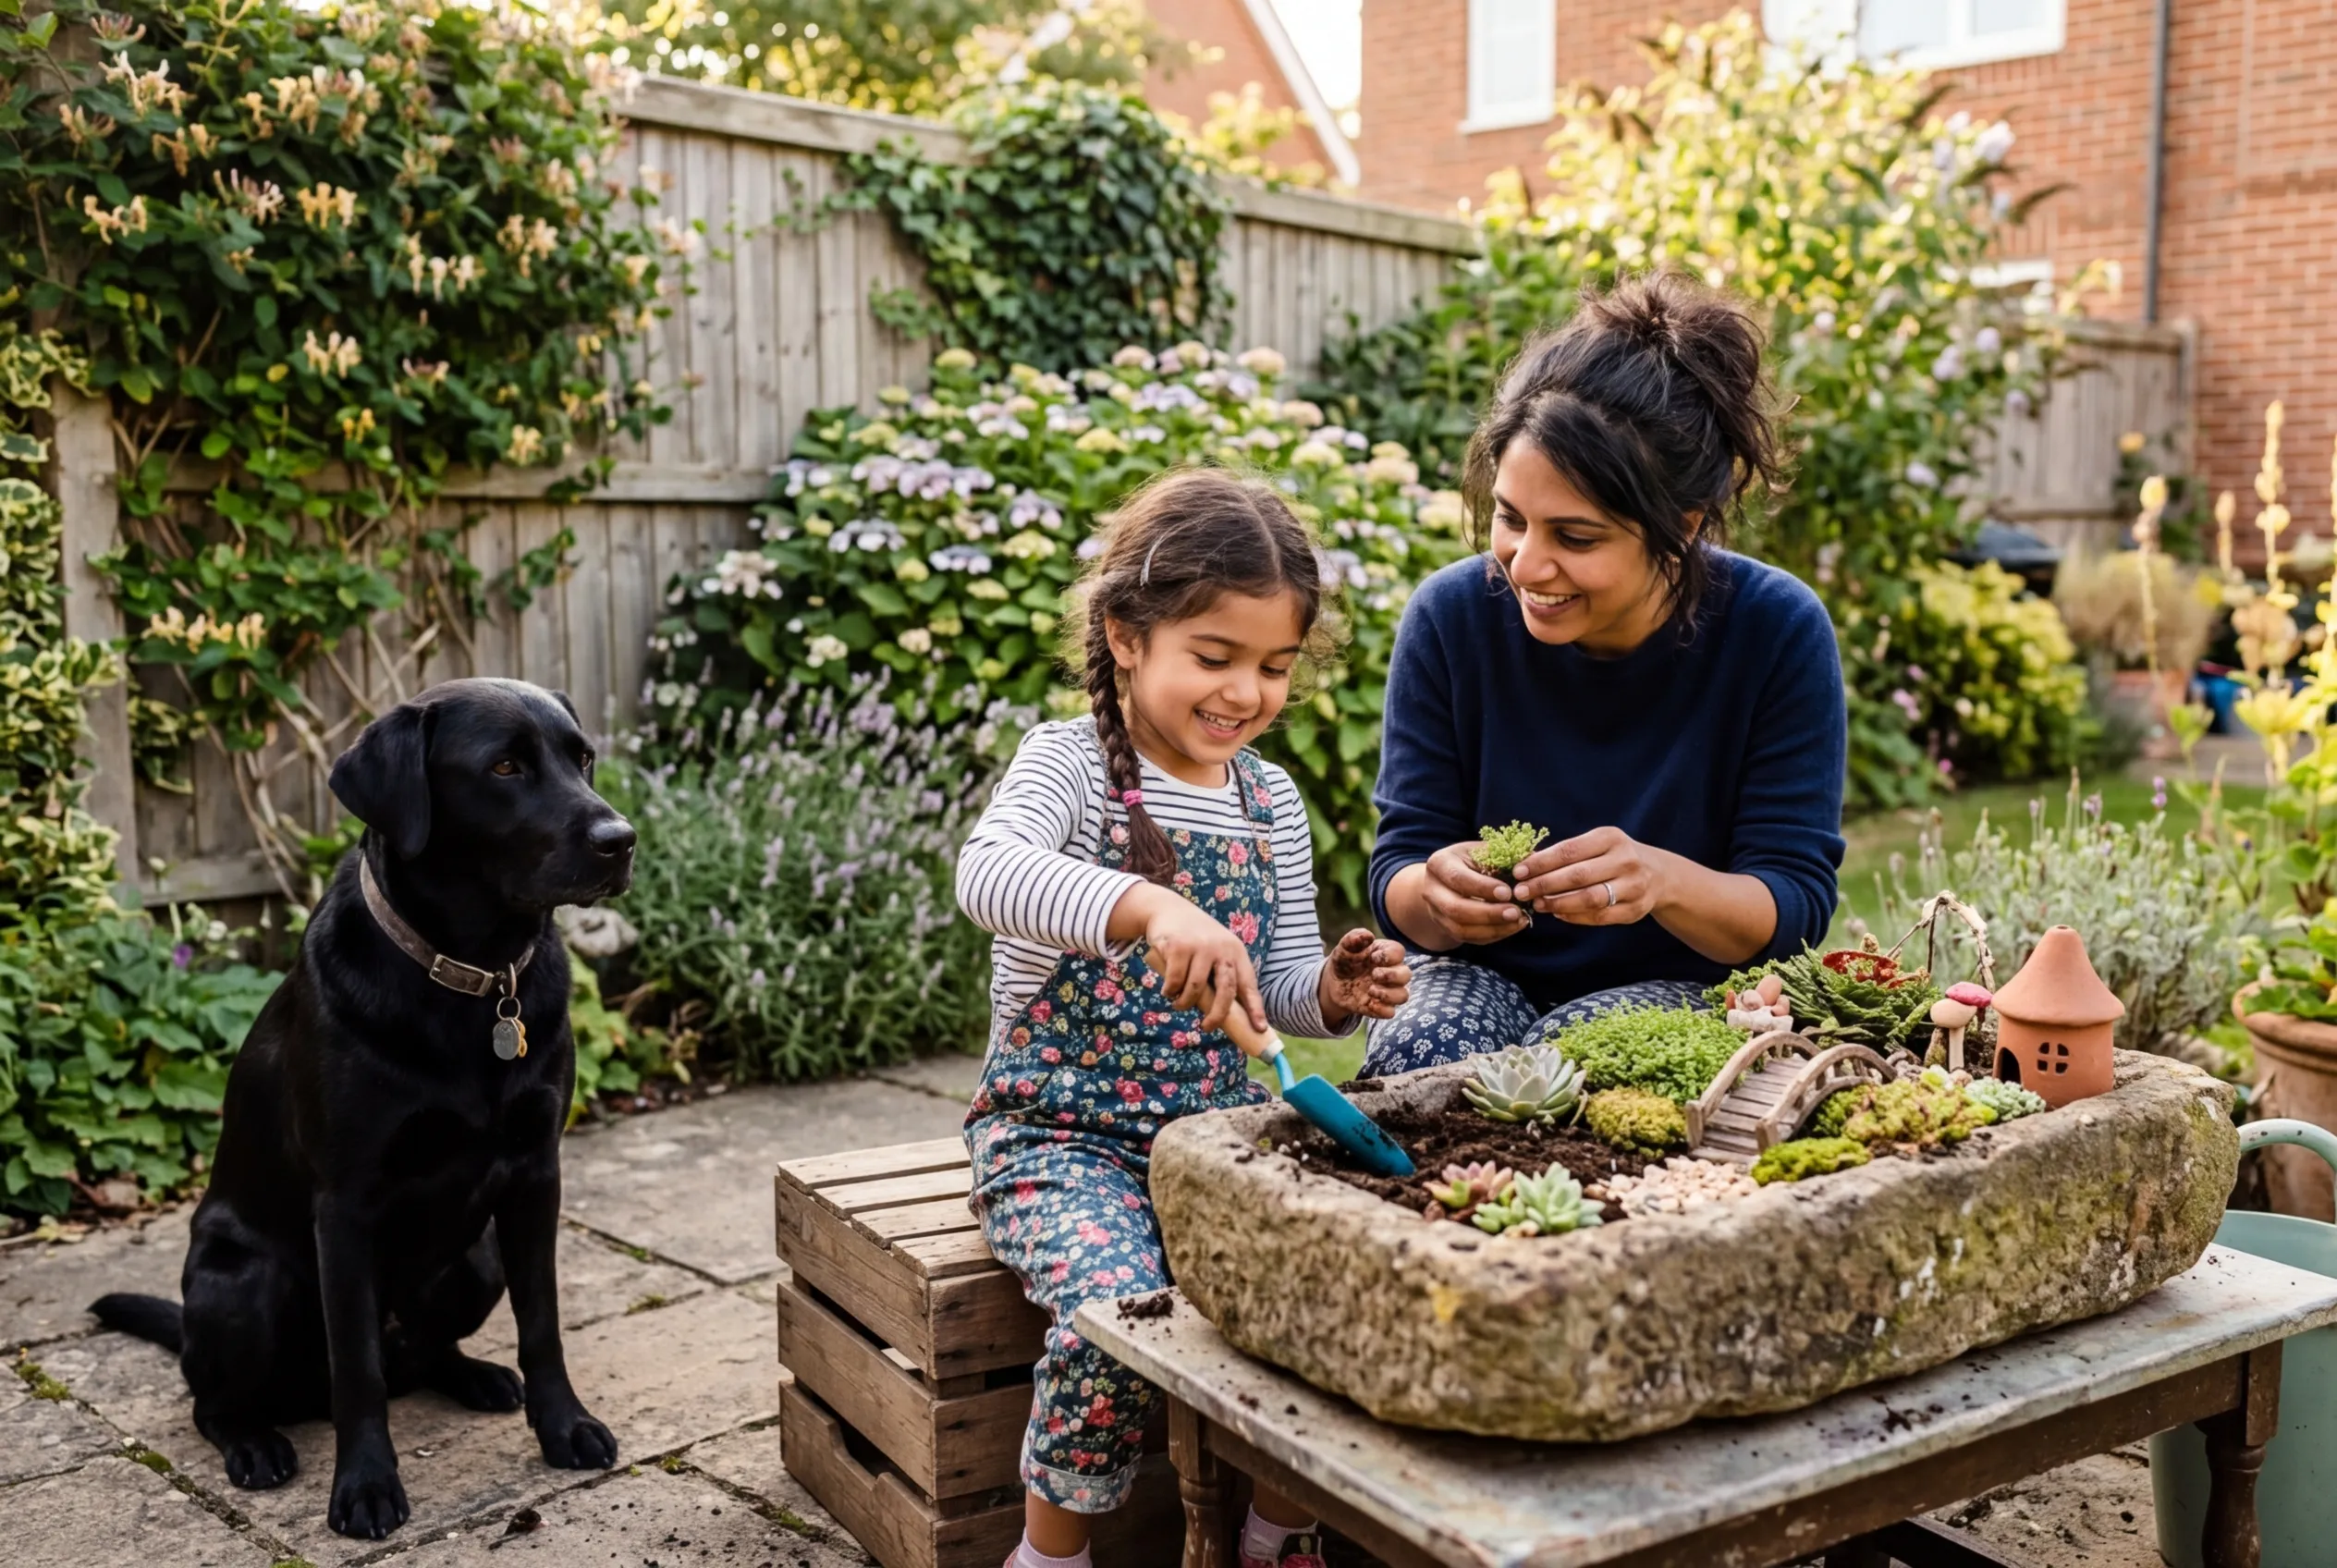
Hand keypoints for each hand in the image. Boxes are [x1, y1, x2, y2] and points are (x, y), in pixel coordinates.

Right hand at [1136, 887, 1265, 1032]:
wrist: (1167, 908)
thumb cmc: (1194, 938)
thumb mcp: (1215, 949)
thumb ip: (1221, 973)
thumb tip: (1226, 1014)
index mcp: (1235, 951)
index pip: (1248, 983)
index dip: (1255, 1008)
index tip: (1259, 1028)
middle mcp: (1221, 948)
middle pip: (1225, 990)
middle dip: (1218, 1015)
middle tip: (1208, 1027)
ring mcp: (1199, 947)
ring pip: (1196, 989)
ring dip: (1185, 1003)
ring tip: (1179, 1004)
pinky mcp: (1178, 947)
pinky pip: (1175, 981)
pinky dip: (1170, 992)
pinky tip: (1168, 991)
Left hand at [1318, 929, 1411, 1029]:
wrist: (1333, 982)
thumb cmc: (1344, 961)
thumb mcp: (1344, 947)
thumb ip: (1354, 938)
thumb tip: (1368, 936)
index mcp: (1385, 954)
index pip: (1399, 952)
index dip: (1389, 955)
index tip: (1372, 958)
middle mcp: (1391, 973)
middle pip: (1406, 975)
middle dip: (1392, 976)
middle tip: (1373, 975)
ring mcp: (1387, 991)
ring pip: (1403, 996)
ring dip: (1389, 994)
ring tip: (1370, 990)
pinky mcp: (1379, 1006)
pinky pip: (1390, 1012)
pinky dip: (1381, 1009)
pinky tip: (1368, 1003)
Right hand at [1420, 843, 1532, 944]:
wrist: (1449, 879)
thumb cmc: (1471, 860)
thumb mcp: (1482, 851)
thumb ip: (1503, 856)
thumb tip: (1533, 861)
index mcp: (1439, 864)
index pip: (1458, 879)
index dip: (1483, 888)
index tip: (1508, 892)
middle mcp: (1432, 890)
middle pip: (1456, 909)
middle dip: (1488, 913)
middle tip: (1516, 912)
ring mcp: (1436, 913)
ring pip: (1461, 929)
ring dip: (1493, 928)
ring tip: (1518, 920)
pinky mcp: (1447, 928)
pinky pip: (1469, 939)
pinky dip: (1493, 935)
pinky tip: (1512, 926)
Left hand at [1510, 827, 1667, 924]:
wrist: (1658, 874)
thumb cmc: (1614, 856)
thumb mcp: (1596, 844)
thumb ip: (1566, 854)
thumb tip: (1526, 864)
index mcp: (1610, 838)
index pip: (1569, 851)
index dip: (1541, 863)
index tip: (1518, 872)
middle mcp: (1625, 860)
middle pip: (1577, 876)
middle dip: (1544, 885)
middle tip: (1520, 892)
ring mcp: (1633, 886)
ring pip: (1589, 898)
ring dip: (1558, 904)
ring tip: (1537, 904)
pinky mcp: (1635, 910)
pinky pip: (1600, 916)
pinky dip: (1575, 916)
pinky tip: (1558, 914)